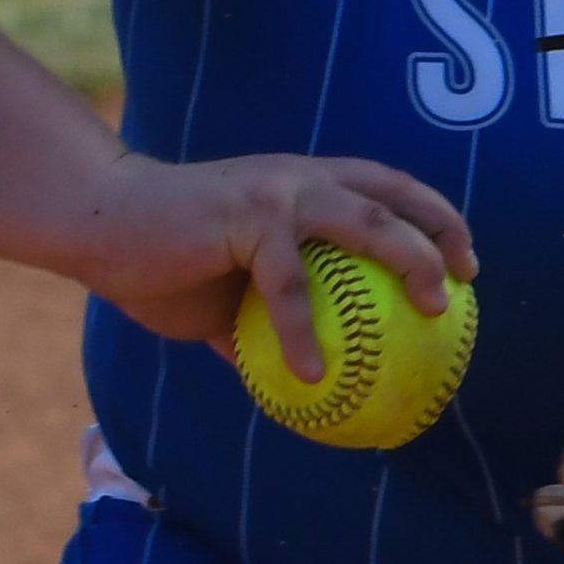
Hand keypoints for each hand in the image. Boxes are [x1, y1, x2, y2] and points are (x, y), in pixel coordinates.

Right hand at [69, 148, 475, 381]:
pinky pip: (290, 284)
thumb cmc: (161, 258)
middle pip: (393, 195)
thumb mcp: (225, 298)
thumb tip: (299, 384)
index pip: (385, 190)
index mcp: (302, 187)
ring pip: (367, 222)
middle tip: (464, 282)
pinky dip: (306, 332)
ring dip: (408, 262)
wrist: (99, 225)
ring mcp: (278, 193)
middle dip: (440, 230)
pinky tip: (317, 376)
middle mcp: (301, 179)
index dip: (432, 216)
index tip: (464, 262)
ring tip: (430, 313)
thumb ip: (265, 324)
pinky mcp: (247, 218)